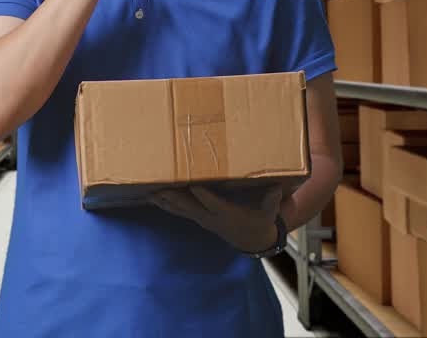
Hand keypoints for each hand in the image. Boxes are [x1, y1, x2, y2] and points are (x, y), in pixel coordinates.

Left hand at [150, 184, 283, 253]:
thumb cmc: (260, 221)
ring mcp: (203, 219)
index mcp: (228, 214)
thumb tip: (277, 188)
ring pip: (181, 209)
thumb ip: (272, 201)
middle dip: (175, 198)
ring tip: (149, 192)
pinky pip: (180, 211)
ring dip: (165, 202)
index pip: (213, 204)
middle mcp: (211, 217)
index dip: (203, 196)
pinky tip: (154, 198)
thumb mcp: (269, 213)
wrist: (251, 240)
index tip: (193, 185)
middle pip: (190, 207)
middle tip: (160, 188)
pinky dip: (167, 205)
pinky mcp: (198, 218)